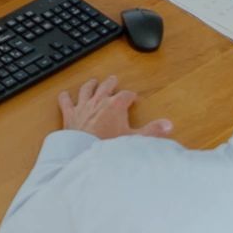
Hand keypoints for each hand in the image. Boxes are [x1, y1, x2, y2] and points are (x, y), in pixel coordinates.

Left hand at [56, 76, 172, 141]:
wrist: (84, 153)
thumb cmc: (108, 146)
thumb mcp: (134, 139)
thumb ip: (152, 131)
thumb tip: (168, 125)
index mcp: (115, 105)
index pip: (126, 95)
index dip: (130, 96)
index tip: (133, 98)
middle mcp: (99, 102)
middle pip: (106, 86)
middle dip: (111, 83)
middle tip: (114, 80)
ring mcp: (83, 107)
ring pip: (86, 90)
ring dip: (90, 85)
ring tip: (93, 81)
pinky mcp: (70, 115)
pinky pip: (66, 102)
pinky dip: (65, 97)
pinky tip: (64, 94)